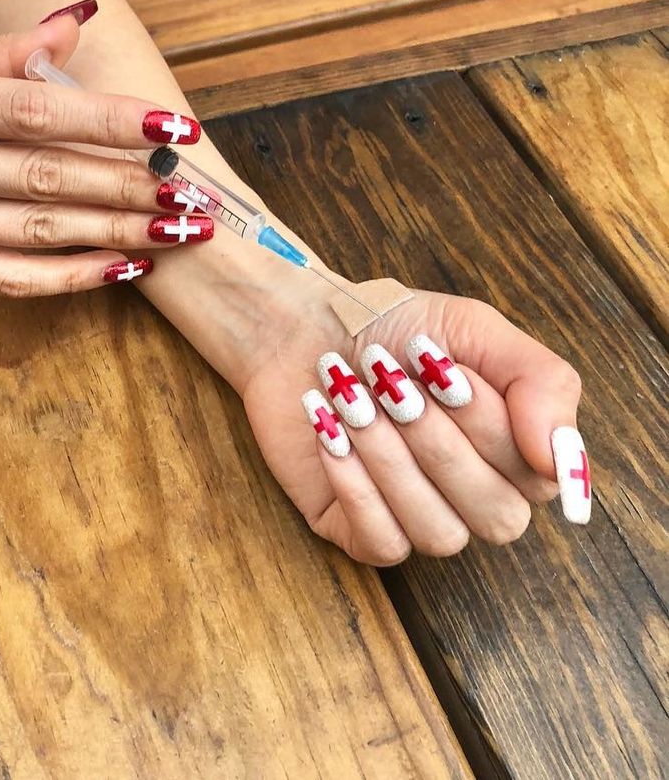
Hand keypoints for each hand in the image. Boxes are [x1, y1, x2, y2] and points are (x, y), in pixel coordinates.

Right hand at [0, 19, 209, 294]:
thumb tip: (75, 23)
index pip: (29, 108)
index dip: (107, 119)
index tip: (172, 127)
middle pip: (44, 174)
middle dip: (130, 184)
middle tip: (194, 190)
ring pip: (37, 230)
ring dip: (117, 232)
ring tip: (178, 231)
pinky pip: (8, 278)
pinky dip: (70, 277)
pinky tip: (121, 270)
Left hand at [237, 270, 581, 564]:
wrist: (306, 329)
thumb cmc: (396, 330)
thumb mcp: (476, 331)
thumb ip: (542, 384)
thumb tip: (564, 464)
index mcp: (516, 455)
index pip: (535, 474)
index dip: (484, 420)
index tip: (440, 363)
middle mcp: (476, 499)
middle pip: (493, 513)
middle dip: (434, 438)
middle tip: (388, 377)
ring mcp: (417, 520)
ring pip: (439, 534)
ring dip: (390, 459)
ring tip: (351, 398)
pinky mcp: (357, 531)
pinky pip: (379, 542)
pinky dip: (354, 485)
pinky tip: (330, 432)